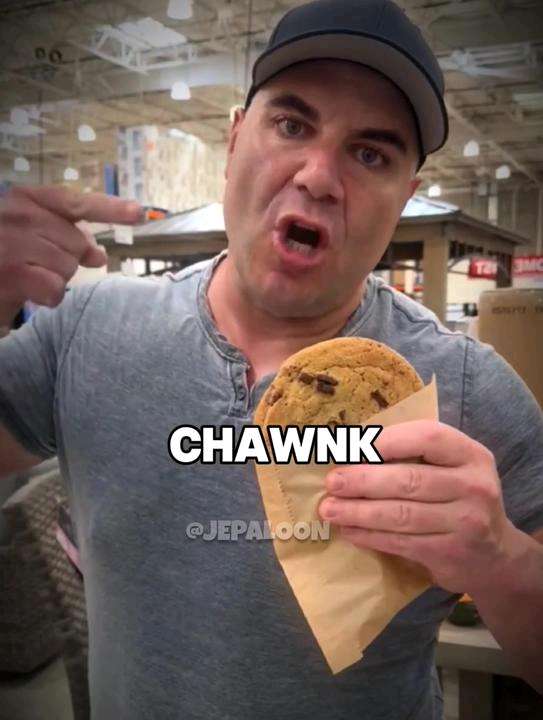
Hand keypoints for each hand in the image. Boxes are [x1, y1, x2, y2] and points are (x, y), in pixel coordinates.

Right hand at [0, 185, 142, 307]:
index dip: (110, 208)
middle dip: (66, 261)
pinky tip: (25, 293)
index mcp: (23, 198)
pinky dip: (47, 298)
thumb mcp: (33, 240)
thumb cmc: (2, 260)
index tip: (139, 212)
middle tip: (36, 266)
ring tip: (26, 277)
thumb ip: (66, 238)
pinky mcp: (10, 273)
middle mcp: (15, 214)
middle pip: (77, 243)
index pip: (75, 202)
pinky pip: (55, 289)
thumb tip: (100, 255)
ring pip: (68, 268)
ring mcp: (10, 243)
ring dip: (54, 280)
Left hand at [318, 420, 517, 594]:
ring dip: (358, 511)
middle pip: (409, 480)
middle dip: (363, 480)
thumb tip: (352, 447)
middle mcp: (474, 486)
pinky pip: (400, 542)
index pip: (427, 437)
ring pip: (401, 514)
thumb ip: (415, 456)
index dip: (386, 440)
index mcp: (471, 455)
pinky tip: (348, 530)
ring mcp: (465, 523)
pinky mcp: (449, 554)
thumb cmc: (458, 499)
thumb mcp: (452, 469)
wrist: (494, 556)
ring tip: (329, 509)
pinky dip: (370, 536)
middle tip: (332, 482)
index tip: (351, 446)